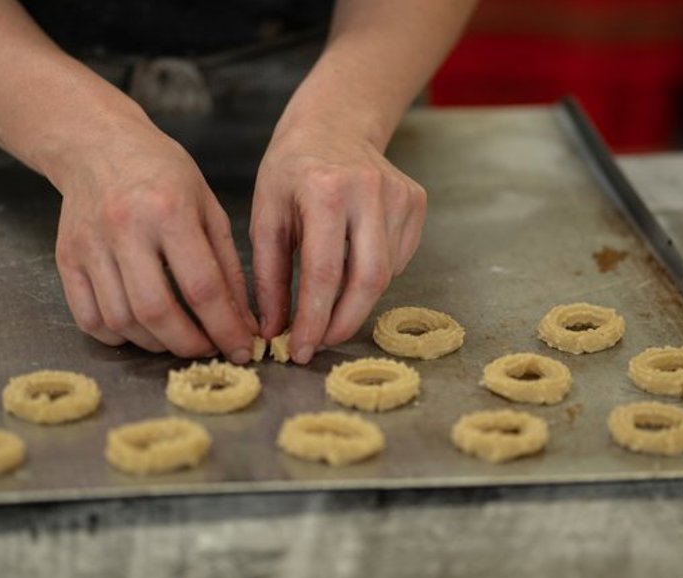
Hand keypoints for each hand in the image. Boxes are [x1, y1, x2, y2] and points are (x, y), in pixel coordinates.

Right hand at [52, 116, 257, 361]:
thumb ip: (228, 267)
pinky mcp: (66, 258)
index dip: (225, 328)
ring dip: (155, 344)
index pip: (201, 287)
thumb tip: (243, 325)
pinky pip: (89, 318)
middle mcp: (125, 228)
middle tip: (208, 349)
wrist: (97, 145)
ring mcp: (89, 245)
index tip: (242, 350)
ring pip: (121, 321)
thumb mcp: (208, 207)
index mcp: (169, 210)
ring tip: (177, 338)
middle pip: (156, 311)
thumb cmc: (162, 173)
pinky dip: (117, 336)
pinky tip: (140, 330)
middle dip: (188, 344)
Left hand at [250, 124, 426, 363]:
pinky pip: (398, 259)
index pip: (324, 272)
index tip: (301, 350)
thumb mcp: (266, 217)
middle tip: (321, 343)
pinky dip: (373, 275)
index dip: (314, 319)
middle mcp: (369, 190)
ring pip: (385, 273)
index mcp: (325, 189)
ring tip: (329, 303)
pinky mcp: (416, 202)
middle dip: (345, 323)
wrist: (333, 123)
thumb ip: (269, 278)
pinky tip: (352, 262)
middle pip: (368, 279)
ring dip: (356, 301)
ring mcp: (400, 195)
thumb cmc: (290, 171)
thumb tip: (273, 332)